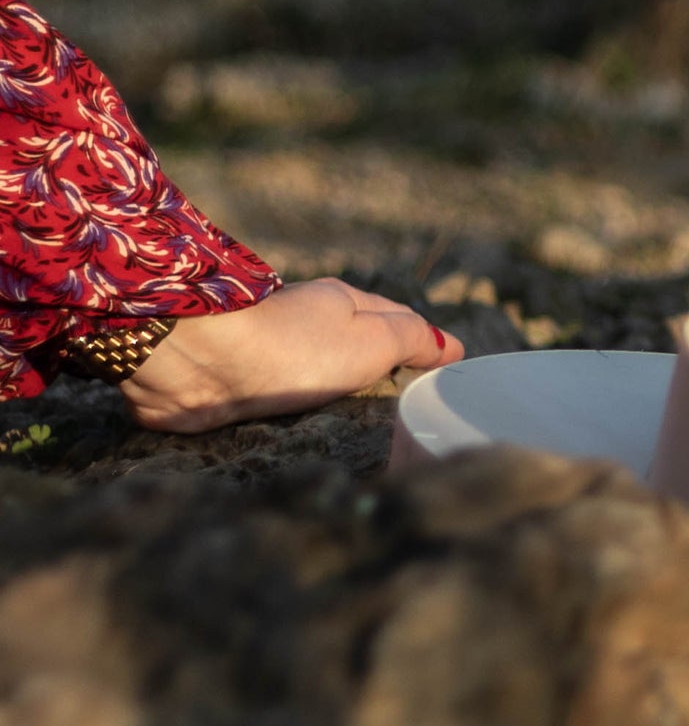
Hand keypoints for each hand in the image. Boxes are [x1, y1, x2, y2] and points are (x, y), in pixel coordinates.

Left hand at [120, 279, 461, 433]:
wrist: (201, 363)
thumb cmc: (296, 348)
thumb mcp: (373, 339)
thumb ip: (412, 340)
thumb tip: (450, 345)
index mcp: (342, 303)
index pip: (395, 319)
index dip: (420, 341)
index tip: (442, 366)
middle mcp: (305, 323)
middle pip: (353, 342)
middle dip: (378, 361)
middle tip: (408, 390)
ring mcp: (268, 354)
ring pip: (316, 369)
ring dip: (336, 385)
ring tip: (364, 411)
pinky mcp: (236, 386)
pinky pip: (282, 397)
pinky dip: (300, 407)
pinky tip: (308, 421)